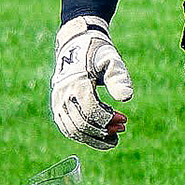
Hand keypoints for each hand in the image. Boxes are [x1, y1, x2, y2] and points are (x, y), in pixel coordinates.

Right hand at [51, 15, 135, 148]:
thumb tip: (127, 97)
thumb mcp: (111, 60)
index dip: (108, 119)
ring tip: (113, 138)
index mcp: (76, 83)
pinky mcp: (57, 107)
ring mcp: (57, 102)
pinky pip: (68, 129)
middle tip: (123, 129)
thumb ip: (119, 77)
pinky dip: (84, 136)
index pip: (91, 111)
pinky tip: (101, 136)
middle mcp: (63, 95)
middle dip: (104, 131)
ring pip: (73, 131)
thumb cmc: (97, 53)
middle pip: (82, 124)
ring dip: (94, 138)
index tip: (125, 120)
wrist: (75, 46)